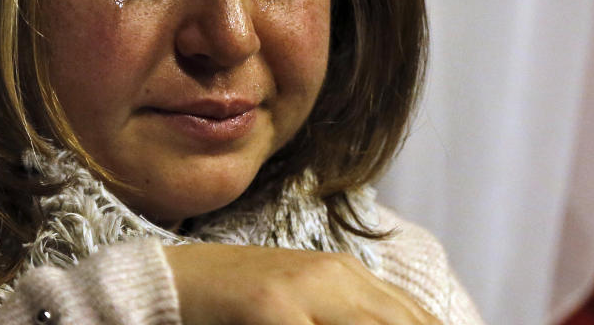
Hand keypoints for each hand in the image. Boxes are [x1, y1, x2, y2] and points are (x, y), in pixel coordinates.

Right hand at [164, 243, 440, 324]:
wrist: (176, 281)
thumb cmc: (241, 304)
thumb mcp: (306, 304)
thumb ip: (349, 312)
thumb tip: (410, 322)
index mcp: (346, 273)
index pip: (417, 316)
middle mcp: (334, 275)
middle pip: (403, 321)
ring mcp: (304, 289)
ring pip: (374, 324)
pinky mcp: (274, 307)